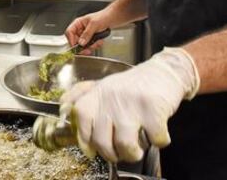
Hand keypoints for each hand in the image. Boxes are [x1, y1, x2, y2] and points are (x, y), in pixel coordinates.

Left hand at [60, 47, 199, 162]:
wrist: (164, 71)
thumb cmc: (134, 85)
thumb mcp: (105, 85)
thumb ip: (83, 96)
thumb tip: (63, 109)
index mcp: (98, 93)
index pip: (80, 117)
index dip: (84, 139)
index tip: (92, 150)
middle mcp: (112, 98)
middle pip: (102, 140)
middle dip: (112, 154)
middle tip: (120, 153)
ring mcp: (132, 104)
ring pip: (125, 145)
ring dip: (133, 154)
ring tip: (137, 149)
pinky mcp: (154, 109)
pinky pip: (154, 139)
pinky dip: (159, 141)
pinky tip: (158, 133)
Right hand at [65, 9, 110, 54]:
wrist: (113, 18)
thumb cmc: (104, 16)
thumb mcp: (94, 24)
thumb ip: (87, 34)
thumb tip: (81, 42)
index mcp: (78, 23)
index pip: (69, 32)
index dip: (71, 40)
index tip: (76, 47)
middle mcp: (80, 29)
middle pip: (76, 41)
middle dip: (83, 46)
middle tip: (87, 50)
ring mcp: (86, 34)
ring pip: (83, 45)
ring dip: (91, 46)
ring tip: (97, 42)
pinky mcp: (91, 38)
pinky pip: (90, 45)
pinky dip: (95, 45)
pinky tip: (100, 41)